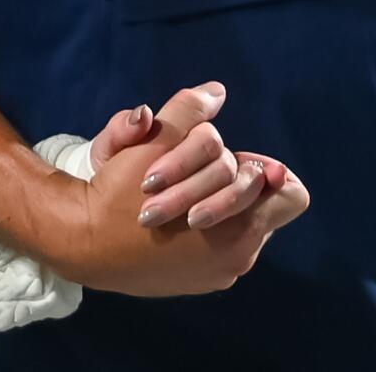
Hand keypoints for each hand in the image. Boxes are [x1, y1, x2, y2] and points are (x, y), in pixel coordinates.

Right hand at [58, 84, 308, 296]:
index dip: (270, 171)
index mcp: (242, 226)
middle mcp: (239, 257)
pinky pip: (217, 248)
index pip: (292, 194)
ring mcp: (217, 275)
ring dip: (219, 202)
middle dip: (237, 181)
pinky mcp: (196, 283)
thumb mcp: (159, 141)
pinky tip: (174, 218)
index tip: (239, 160)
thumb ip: (191, 112)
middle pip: (262, 206)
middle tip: (201, 170)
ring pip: (238, 225)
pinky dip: (204, 229)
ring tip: (183, 192)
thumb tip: (217, 91)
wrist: (84, 241)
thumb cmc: (122, 191)